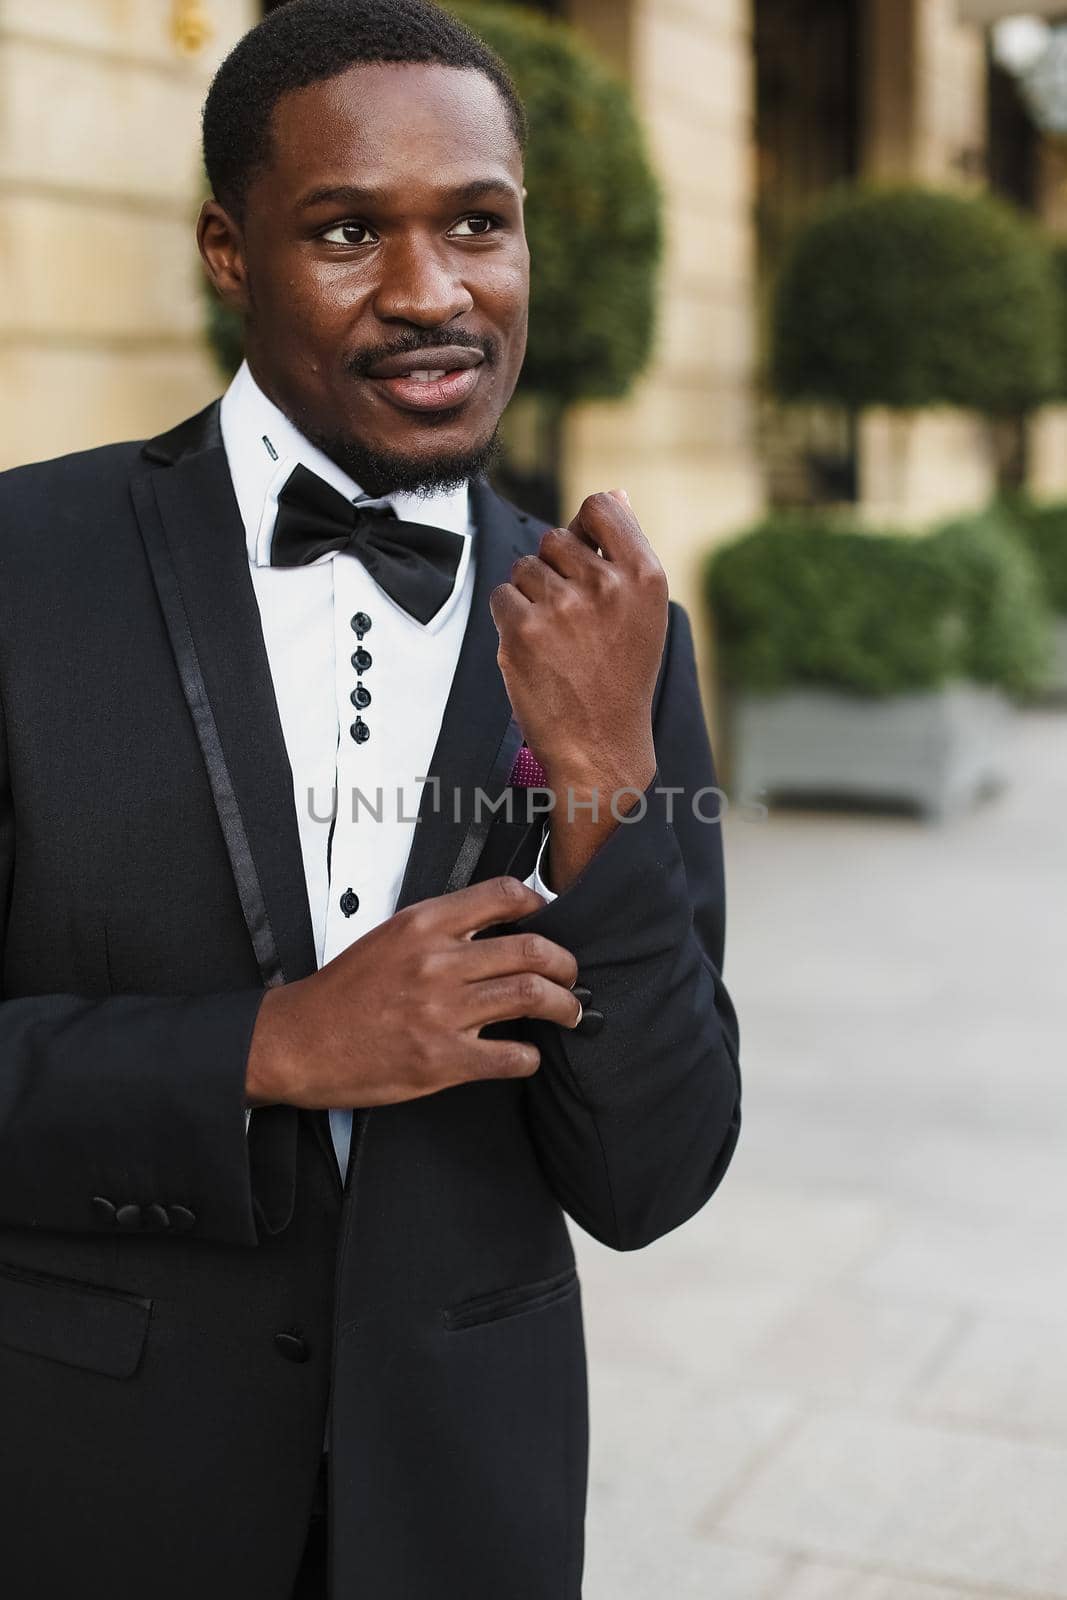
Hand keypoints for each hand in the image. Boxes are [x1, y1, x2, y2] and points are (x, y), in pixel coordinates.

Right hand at [245, 877, 581, 1109]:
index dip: (537, 906)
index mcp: (423, 925)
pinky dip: (530, 1057)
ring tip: (569, 1012)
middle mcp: (437, 962)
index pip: (502, 896)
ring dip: (563, 1006)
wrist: (299, 1041)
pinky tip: (527, 1056)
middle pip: (532, 949)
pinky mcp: (441, 1058)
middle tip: (570, 976)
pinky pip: (510, 1055)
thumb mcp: (389, 938)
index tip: (548, 920)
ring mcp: (441, 1011)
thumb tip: (495, 930)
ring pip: (531, 996)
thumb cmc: (342, 993)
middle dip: (565, 964)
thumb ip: (440, 931)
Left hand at [489, 490, 667, 888]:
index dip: (583, 527)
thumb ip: (626, 551)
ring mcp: (562, 605)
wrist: (602, 745)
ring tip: (557, 638)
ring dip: (531, 596)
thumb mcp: (644, 612)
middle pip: (554, 538)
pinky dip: (510, 618)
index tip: (584, 557)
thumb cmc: (622, 676)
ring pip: (524, 568)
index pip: (600, 505)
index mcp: (644, 574)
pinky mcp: (523, 628)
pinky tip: (536, 649)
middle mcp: (606, 584)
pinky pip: (502, 594)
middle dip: (554, 570)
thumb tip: (616, 494)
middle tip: (573, 618)